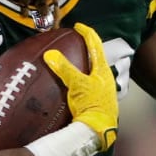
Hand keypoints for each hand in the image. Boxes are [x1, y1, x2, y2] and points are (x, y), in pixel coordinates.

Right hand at [44, 22, 117, 150]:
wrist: (97, 130)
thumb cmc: (91, 105)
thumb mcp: (77, 85)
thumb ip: (64, 69)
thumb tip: (50, 54)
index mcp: (102, 70)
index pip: (95, 45)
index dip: (87, 34)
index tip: (78, 26)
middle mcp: (105, 78)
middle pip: (96, 57)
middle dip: (86, 49)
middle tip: (75, 42)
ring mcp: (102, 90)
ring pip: (93, 71)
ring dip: (83, 64)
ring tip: (72, 61)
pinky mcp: (97, 100)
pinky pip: (87, 83)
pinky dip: (79, 78)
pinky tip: (71, 85)